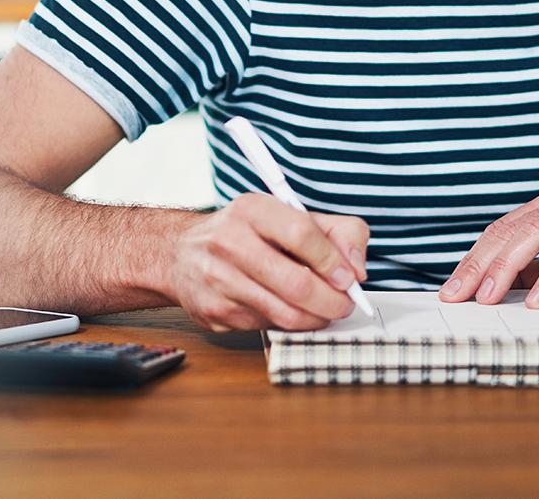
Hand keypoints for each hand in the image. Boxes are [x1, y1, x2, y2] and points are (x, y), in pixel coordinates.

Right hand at [166, 193, 368, 332]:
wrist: (181, 255)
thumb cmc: (244, 234)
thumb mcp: (287, 216)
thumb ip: (335, 232)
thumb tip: (357, 268)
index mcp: (251, 210)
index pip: (302, 234)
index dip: (333, 261)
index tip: (349, 278)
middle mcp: (228, 242)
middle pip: (296, 284)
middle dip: (331, 301)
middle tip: (344, 304)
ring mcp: (217, 280)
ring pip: (284, 314)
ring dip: (314, 318)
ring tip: (323, 311)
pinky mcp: (213, 312)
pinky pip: (265, 327)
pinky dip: (286, 324)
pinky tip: (287, 311)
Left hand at [438, 184, 538, 308]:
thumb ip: (532, 274)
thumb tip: (490, 289)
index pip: (502, 231)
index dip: (472, 260)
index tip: (450, 291)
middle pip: (511, 230)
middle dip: (479, 265)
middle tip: (456, 296)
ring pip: (537, 234)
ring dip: (506, 268)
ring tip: (487, 298)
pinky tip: (537, 299)